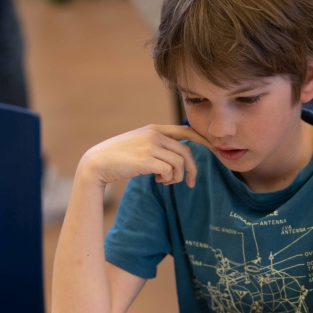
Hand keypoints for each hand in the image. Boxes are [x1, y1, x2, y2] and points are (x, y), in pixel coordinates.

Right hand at [80, 124, 214, 187]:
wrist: (97, 163)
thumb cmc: (118, 157)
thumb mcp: (139, 144)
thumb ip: (157, 146)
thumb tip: (176, 159)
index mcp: (155, 129)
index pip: (186, 131)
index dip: (203, 140)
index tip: (214, 150)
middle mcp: (155, 134)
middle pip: (187, 151)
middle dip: (193, 169)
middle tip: (191, 183)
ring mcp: (151, 146)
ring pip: (180, 163)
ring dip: (178, 177)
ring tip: (166, 182)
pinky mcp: (147, 160)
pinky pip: (170, 171)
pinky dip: (168, 179)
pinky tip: (158, 181)